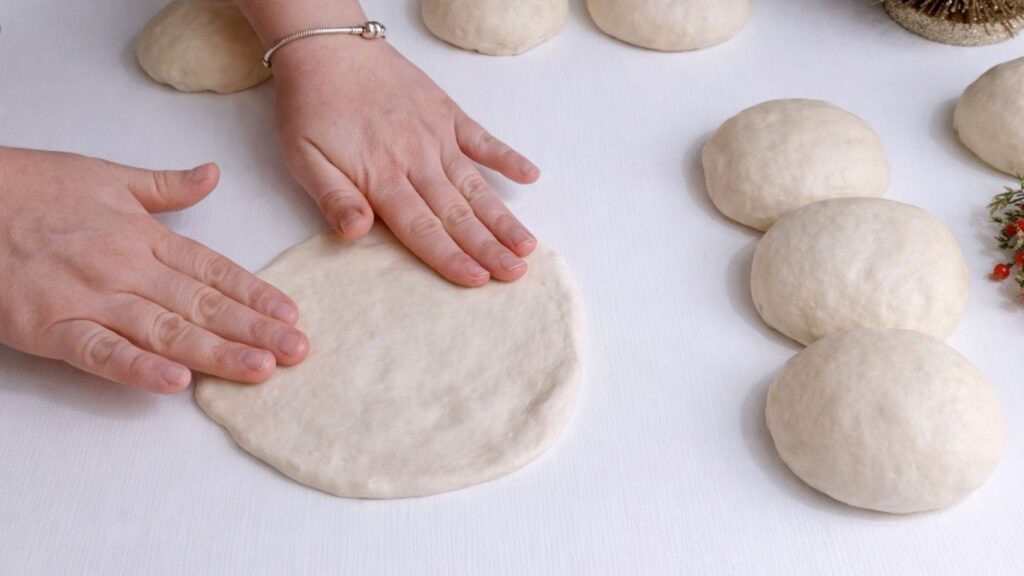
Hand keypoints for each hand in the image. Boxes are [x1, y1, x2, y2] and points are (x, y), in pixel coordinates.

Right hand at [0, 148, 308, 392]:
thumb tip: (212, 175)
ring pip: (165, 330)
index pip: (213, 270)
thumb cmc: (32, 188)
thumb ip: (165, 186)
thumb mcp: (106, 176)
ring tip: (260, 369)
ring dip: (215, 352)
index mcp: (143, 236)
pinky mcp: (50, 327)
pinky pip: (101, 352)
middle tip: (297, 351)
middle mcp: (126, 268)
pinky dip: (138, 368)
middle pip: (202, 304)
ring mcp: (89, 299)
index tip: (291, 314)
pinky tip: (176, 383)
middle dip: (253, 330)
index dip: (255, 294)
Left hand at [272, 40, 539, 286]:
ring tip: (526, 244)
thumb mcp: (303, 158)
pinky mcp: (446, 113)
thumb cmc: (310, 107)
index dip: (450, 257)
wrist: (325, 46)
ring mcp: (436, 135)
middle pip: (456, 213)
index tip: (478, 279)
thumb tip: (356, 233)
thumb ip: (333, 197)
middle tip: (517, 273)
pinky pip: (482, 138)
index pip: (421, 228)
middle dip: (488, 247)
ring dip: (502, 217)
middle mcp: (416, 159)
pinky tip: (530, 176)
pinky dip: (506, 157)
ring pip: (474, 185)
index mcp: (380, 177)